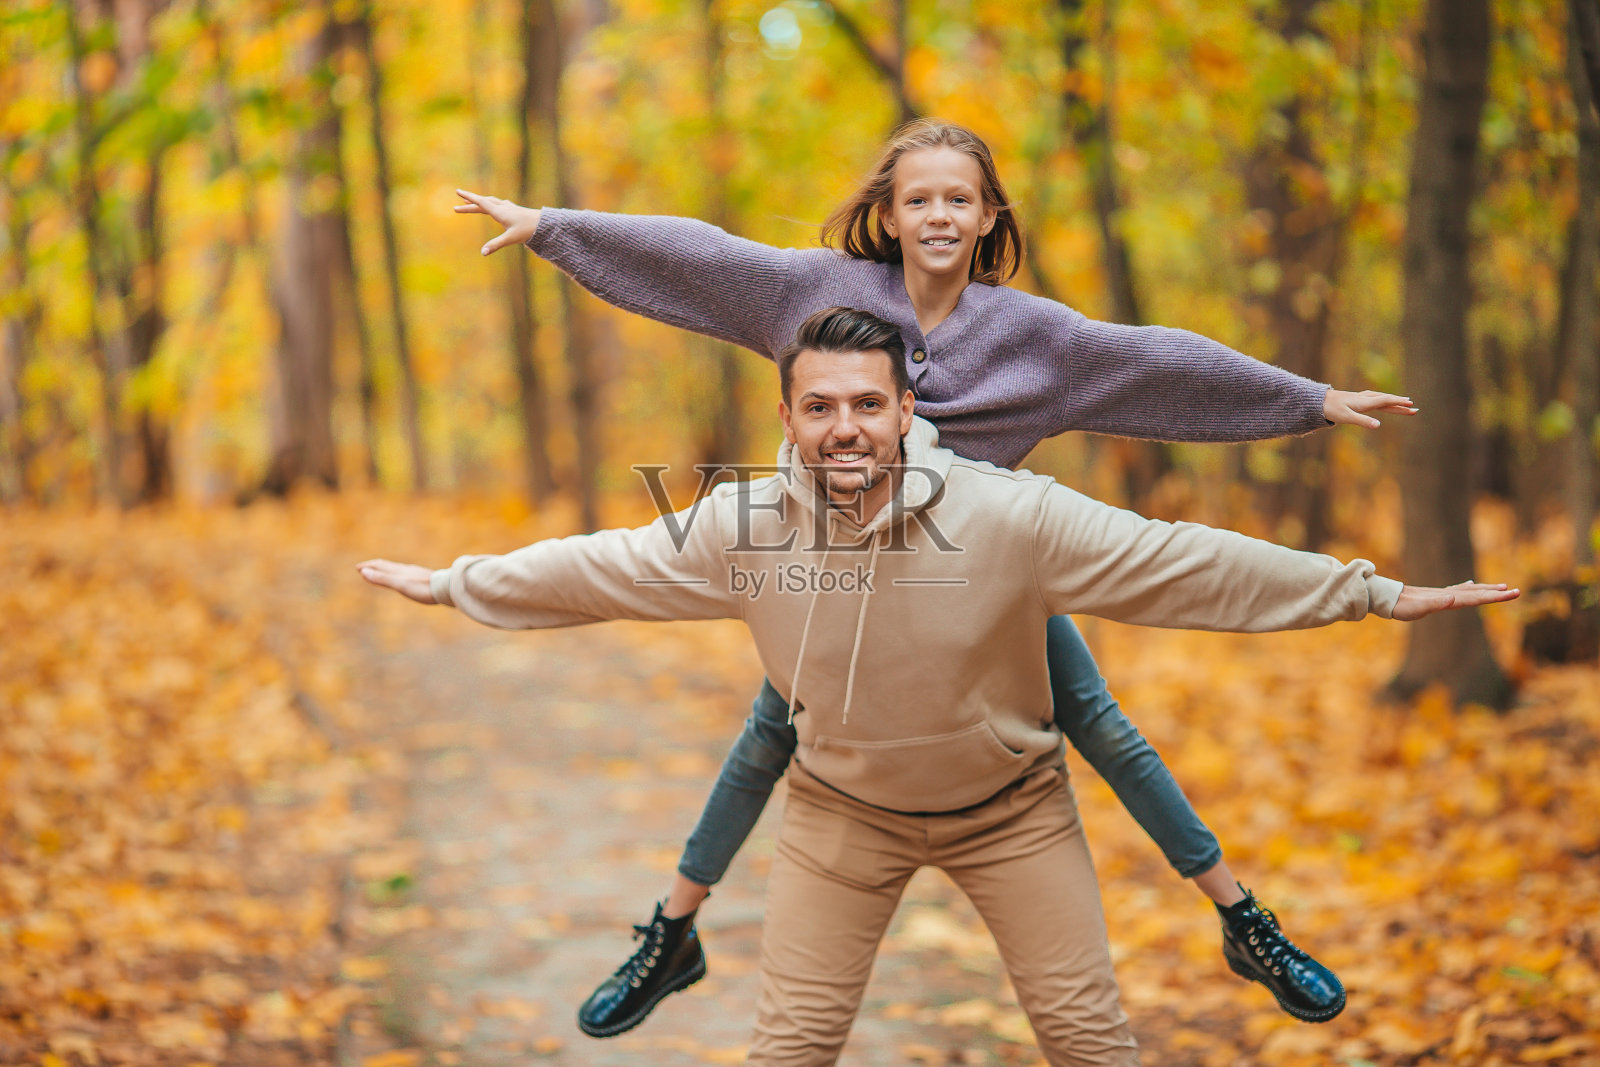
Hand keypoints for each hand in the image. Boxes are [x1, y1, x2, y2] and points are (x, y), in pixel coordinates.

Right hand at [357, 559, 437, 603]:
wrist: (446, 588)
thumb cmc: (423, 588)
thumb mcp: (400, 585)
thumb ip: (383, 579)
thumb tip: (363, 571)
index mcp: (399, 571)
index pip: (380, 566)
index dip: (368, 567)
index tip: (358, 568)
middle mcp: (406, 570)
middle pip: (388, 566)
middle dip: (375, 567)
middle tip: (365, 568)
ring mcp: (415, 574)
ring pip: (397, 570)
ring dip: (387, 570)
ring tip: (383, 572)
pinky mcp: (424, 579)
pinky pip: (407, 575)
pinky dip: (399, 575)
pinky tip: (406, 579)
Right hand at [453, 189, 541, 254]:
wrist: (543, 224)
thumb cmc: (527, 230)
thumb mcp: (510, 239)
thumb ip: (495, 245)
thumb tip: (483, 253)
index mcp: (499, 211)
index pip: (480, 202)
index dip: (469, 197)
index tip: (458, 191)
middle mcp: (502, 207)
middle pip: (482, 203)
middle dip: (469, 205)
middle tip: (456, 208)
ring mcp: (508, 207)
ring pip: (490, 202)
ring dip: (479, 202)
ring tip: (470, 202)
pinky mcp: (513, 209)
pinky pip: (498, 203)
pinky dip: (491, 203)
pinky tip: (493, 204)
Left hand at [1324, 388, 1417, 428]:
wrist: (1317, 401)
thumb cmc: (1331, 410)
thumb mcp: (1347, 418)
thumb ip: (1363, 422)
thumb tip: (1379, 426)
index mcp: (1364, 403)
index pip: (1386, 401)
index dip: (1399, 404)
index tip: (1412, 406)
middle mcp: (1364, 399)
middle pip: (1386, 400)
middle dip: (1401, 405)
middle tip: (1415, 409)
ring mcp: (1359, 398)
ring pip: (1380, 398)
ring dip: (1392, 401)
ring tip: (1403, 402)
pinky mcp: (1354, 399)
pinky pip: (1373, 398)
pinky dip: (1381, 399)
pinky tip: (1380, 399)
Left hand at [1391, 580, 1518, 620]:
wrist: (1387, 598)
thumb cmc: (1402, 606)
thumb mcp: (1418, 608)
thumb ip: (1435, 603)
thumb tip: (1454, 598)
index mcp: (1448, 599)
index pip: (1477, 598)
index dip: (1495, 597)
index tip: (1512, 593)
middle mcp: (1448, 595)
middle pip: (1477, 593)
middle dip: (1497, 593)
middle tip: (1517, 592)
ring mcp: (1443, 594)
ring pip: (1470, 591)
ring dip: (1486, 589)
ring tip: (1501, 587)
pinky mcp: (1436, 596)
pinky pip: (1458, 591)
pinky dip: (1469, 589)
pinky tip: (1471, 585)